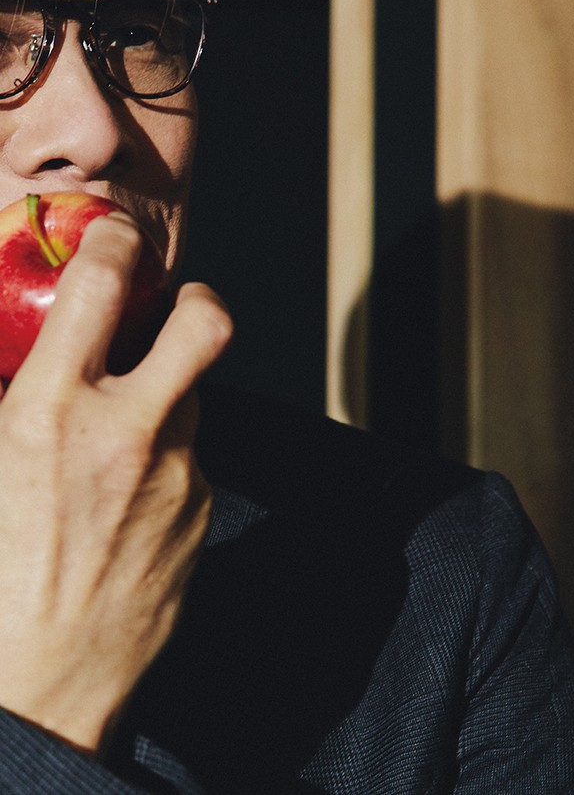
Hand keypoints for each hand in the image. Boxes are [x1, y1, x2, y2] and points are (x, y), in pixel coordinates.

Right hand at [0, 211, 232, 752]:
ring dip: (167, 400)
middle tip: (178, 306)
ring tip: (122, 438)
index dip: (115, 241)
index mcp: (49, 411)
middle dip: (196, 299)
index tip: (118, 239)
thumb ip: (10, 400)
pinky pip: (192, 465)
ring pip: (194, 400)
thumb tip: (25, 363)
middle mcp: (127, 432)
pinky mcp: (200, 516)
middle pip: (205, 324)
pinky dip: (166, 464)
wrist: (37, 683)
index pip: (100, 285)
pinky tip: (126, 504)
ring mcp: (176, 476)